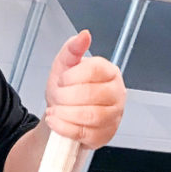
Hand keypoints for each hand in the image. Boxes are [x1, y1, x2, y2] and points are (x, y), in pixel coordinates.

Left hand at [44, 30, 125, 149]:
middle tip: (57, 97)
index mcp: (109, 73)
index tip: (62, 80)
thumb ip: (72, 49)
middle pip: (92, 94)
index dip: (74, 76)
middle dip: (66, 97)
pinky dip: (64, 127)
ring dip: (65, 113)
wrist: (61, 116)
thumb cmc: (67, 92)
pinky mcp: (104, 136)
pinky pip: (85, 133)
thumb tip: (84, 35)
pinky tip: (56, 121)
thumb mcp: (64, 66)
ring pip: (90, 116)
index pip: (96, 70)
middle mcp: (116, 94)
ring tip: (54, 111)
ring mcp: (113, 117)